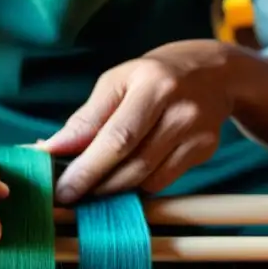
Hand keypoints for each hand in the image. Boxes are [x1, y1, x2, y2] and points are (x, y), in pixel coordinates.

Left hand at [39, 40, 241, 203]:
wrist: (216, 73)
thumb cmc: (153, 76)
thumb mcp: (117, 82)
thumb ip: (86, 119)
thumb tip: (51, 150)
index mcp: (152, 84)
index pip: (117, 137)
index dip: (87, 168)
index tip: (61, 190)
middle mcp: (179, 110)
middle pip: (132, 164)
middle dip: (95, 185)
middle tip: (69, 196)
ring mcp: (196, 133)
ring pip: (147, 179)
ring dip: (114, 190)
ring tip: (93, 187)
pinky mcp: (205, 150)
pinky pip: (163, 181)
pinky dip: (138, 186)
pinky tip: (124, 177)